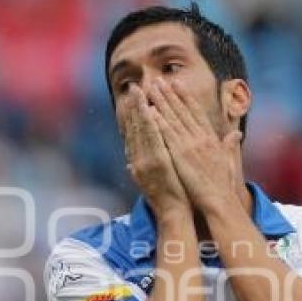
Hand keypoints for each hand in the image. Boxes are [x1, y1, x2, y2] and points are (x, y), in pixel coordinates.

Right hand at [121, 84, 189, 216]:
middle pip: (134, 128)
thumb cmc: (167, 199)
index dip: (133, 116)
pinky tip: (150, 109)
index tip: (133, 100)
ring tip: (139, 91)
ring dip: (139, 109)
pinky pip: (152, 138)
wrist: (173, 213)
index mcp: (138, 162)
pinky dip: (150, 123)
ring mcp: (147, 160)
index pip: (134, 134)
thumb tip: (128, 164)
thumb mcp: (149, 182)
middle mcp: (139, 159)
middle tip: (134, 88)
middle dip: (134, 107)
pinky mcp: (157, 162)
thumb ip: (138, 170)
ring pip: (141, 130)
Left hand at [147, 78, 242, 211]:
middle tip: (159, 80)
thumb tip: (237, 134)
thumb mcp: (229, 160)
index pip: (196, 112)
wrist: (219, 201)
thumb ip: (230, 145)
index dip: (186, 97)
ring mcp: (190, 145)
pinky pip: (167, 135)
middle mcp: (201, 138)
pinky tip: (149, 111)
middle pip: (183, 111)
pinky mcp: (181, 155)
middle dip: (170, 94)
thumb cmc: (224, 185)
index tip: (177, 84)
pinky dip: (158, 122)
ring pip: (173, 119)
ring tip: (152, 89)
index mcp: (211, 138)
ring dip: (162, 102)